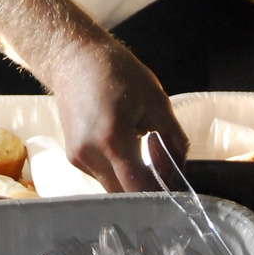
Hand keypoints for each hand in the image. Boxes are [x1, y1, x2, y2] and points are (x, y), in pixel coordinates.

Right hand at [0, 0, 187, 192]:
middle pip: (124, 194)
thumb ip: (173, 139)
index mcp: (111, 140)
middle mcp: (89, 155)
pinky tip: (126, 148)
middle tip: (165, 175)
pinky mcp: (73, 156)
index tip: (177, 193)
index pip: (139, 189)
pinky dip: (117, 171)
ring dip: (131, 181)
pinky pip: (101, 175)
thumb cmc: (118, 73)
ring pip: (112, 187)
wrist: (73, 58)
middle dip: (146, 191)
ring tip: (145, 155)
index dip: (160, 195)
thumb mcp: (157, 102)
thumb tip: (180, 170)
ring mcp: (77, 158)